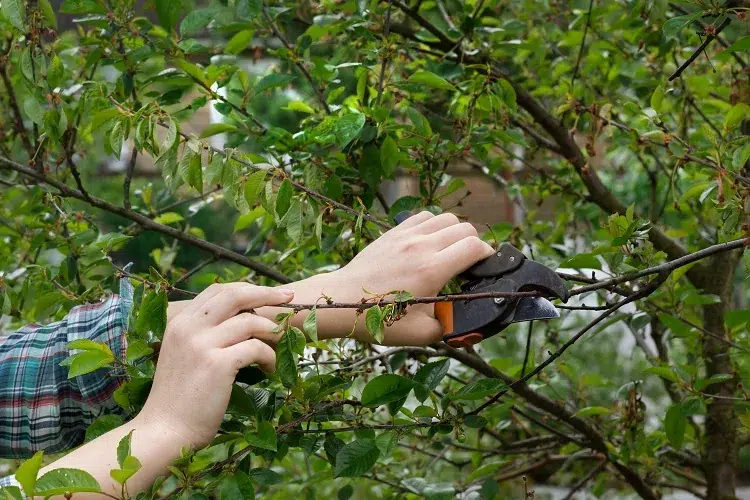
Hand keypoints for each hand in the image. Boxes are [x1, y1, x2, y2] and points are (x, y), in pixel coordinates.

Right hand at [140, 283, 293, 447]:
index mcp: (180, 323)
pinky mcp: (217, 364)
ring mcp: (202, 345)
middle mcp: (189, 328)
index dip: (247, 289)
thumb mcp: (184, 356)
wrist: (164, 431)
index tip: (270, 293)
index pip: (217, 291)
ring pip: (251, 322)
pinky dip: (270, 357)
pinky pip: (256, 348)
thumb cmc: (179, 399)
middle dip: (267, 293)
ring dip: (272, 332)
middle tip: (289, 298)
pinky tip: (270, 368)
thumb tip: (244, 319)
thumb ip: (204, 335)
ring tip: (279, 347)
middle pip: (235, 296)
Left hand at [333, 211, 494, 343]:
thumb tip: (464, 321)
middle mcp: (421, 246)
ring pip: (445, 217)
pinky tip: (430, 241)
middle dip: (474, 243)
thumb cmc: (378, 319)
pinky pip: (424, 216)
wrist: (340, 301)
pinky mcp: (393, 232)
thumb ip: (449, 325)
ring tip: (451, 250)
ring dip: (455, 231)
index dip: (488, 255)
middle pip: (464, 228)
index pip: (474, 246)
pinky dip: (434, 224)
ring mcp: (406, 236)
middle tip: (470, 262)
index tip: (487, 266)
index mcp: (432, 269)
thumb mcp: (420, 333)